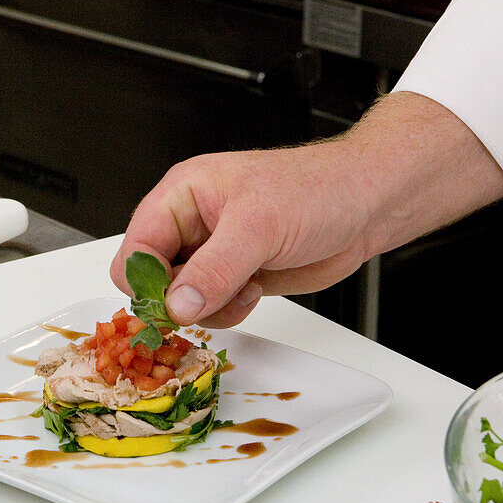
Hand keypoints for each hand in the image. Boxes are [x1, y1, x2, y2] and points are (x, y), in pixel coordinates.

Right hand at [111, 92, 502, 327]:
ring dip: (209, 307)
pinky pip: (211, 309)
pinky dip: (228, 312)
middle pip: (151, 279)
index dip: (147, 280)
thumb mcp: (259, 226)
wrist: (367, 207)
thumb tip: (176, 303)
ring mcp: (213, 254)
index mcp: (182, 195)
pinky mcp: (235, 278)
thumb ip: (213, 269)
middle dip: (178, 299)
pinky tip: (255, 291)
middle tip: (211, 299)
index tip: (170, 303)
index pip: (136, 247)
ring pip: (181, 301)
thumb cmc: (318, 190)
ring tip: (244, 287)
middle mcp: (191, 224)